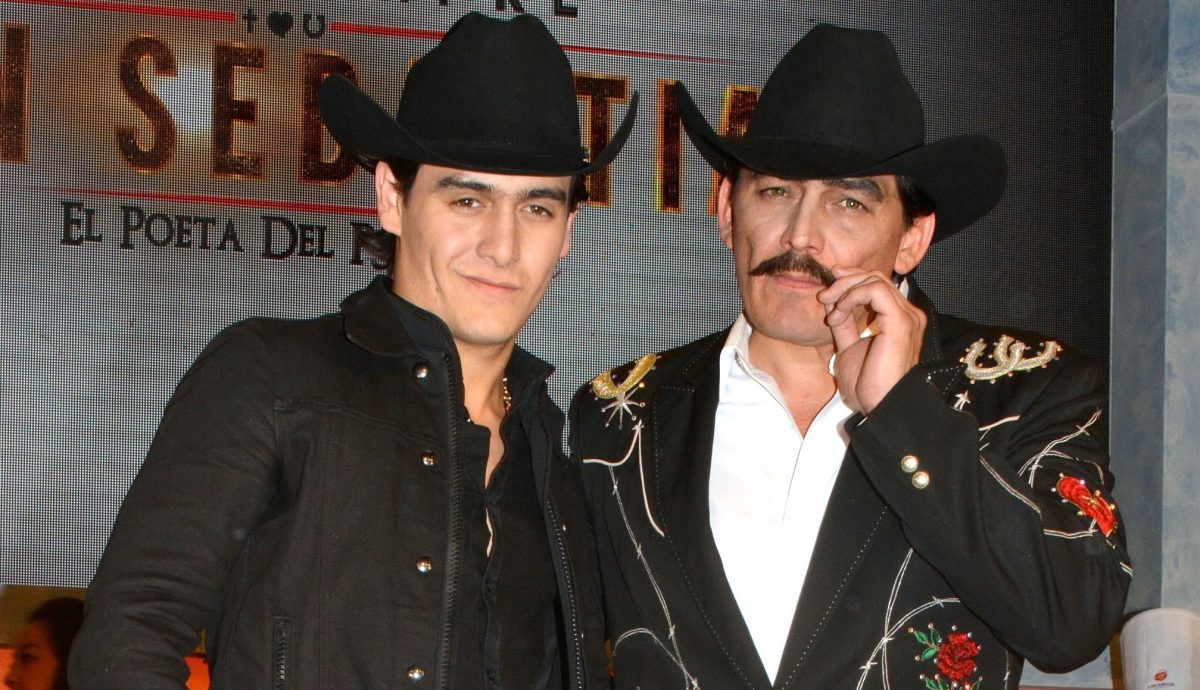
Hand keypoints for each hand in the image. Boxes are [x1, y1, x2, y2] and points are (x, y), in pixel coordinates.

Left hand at [817, 270, 925, 413]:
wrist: (880, 407)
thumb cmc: (868, 387)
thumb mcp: (849, 349)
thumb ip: (845, 326)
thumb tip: (833, 305)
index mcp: (898, 320)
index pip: (877, 285)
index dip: (851, 280)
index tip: (828, 291)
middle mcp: (907, 315)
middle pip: (876, 277)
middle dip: (845, 281)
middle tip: (824, 296)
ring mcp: (907, 317)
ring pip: (875, 280)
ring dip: (845, 288)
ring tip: (830, 307)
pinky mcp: (900, 321)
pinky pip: (875, 291)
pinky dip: (852, 296)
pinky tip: (839, 312)